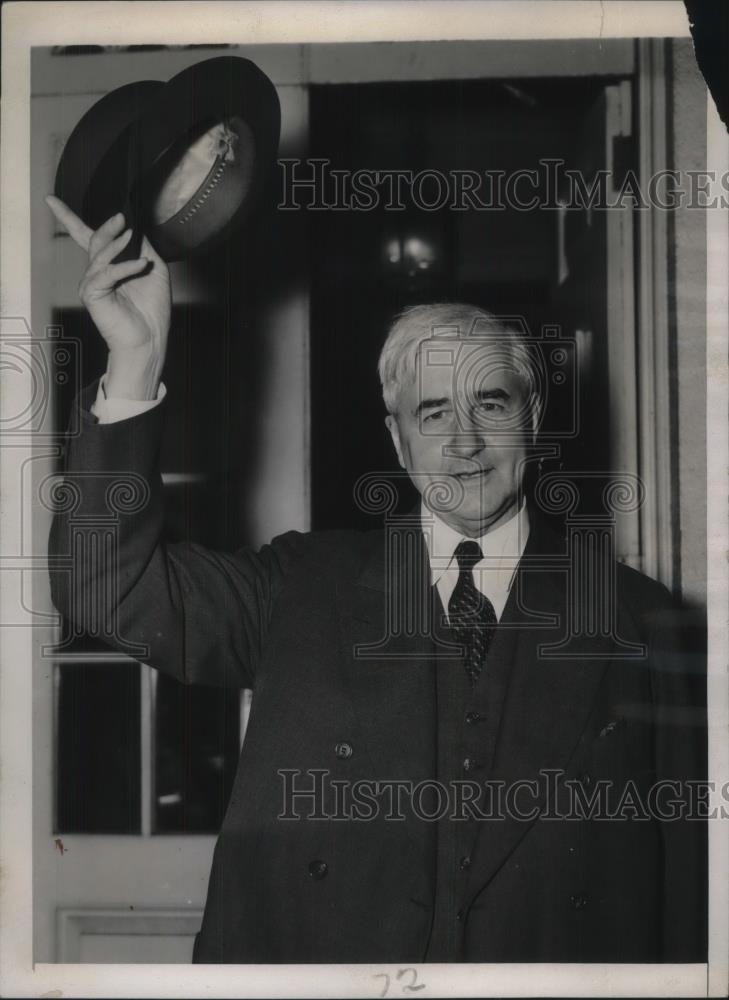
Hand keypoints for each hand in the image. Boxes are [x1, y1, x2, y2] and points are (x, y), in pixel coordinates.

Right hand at [45, 195, 171, 399]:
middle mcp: (96, 272)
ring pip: (99, 254)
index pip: (86, 237)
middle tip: (122, 217)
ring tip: (132, 236)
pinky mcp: (92, 294)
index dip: (68, 217)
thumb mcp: (155, 271)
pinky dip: (126, 266)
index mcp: (108, 265)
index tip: (50, 199)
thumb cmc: (152, 309)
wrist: (150, 339)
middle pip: (93, 240)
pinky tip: (141, 263)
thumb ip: (144, 248)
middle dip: (106, 226)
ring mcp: (92, 283)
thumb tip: (137, 228)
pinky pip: (108, 273)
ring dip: (117, 243)